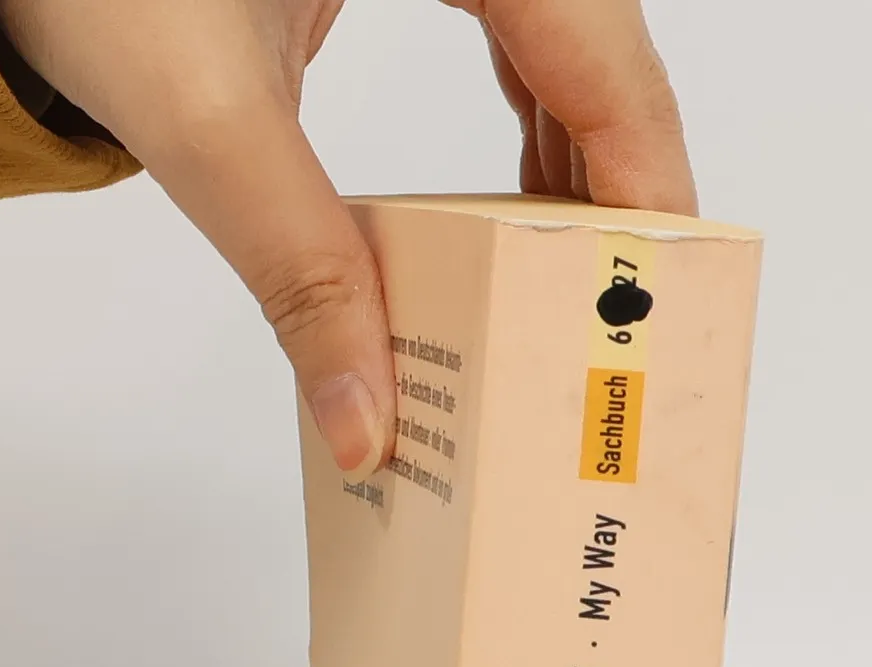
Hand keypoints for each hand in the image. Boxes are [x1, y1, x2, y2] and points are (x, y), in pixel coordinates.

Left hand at [0, 0, 694, 479]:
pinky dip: (530, 120)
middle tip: (631, 309)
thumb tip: (364, 421)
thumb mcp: (206, 118)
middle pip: (599, 43)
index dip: (644, 166)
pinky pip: (520, 29)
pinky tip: (519, 202)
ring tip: (580, 278)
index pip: (598, 36)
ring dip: (579, 159)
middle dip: (618, 181)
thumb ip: (297, 269)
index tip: (665, 282)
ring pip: (568, 38)